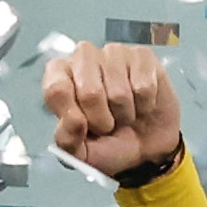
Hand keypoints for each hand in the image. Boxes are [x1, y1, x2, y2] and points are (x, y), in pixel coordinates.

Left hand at [40, 40, 180, 179]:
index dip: (71, 115)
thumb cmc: (111, 143)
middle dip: (103, 121)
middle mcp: (83, 57)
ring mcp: (113, 53)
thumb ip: (68, 142)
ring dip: (125, 115)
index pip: (56, 89)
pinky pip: (143, 88)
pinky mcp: (142, 56)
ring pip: (119, 93)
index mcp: (60, 75)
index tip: (83, 127)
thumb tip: (75, 121)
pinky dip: (145, 106)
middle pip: (90, 93)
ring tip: (125, 114)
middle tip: (108, 124)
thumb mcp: (83, 154)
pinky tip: (142, 104)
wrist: (150, 146)